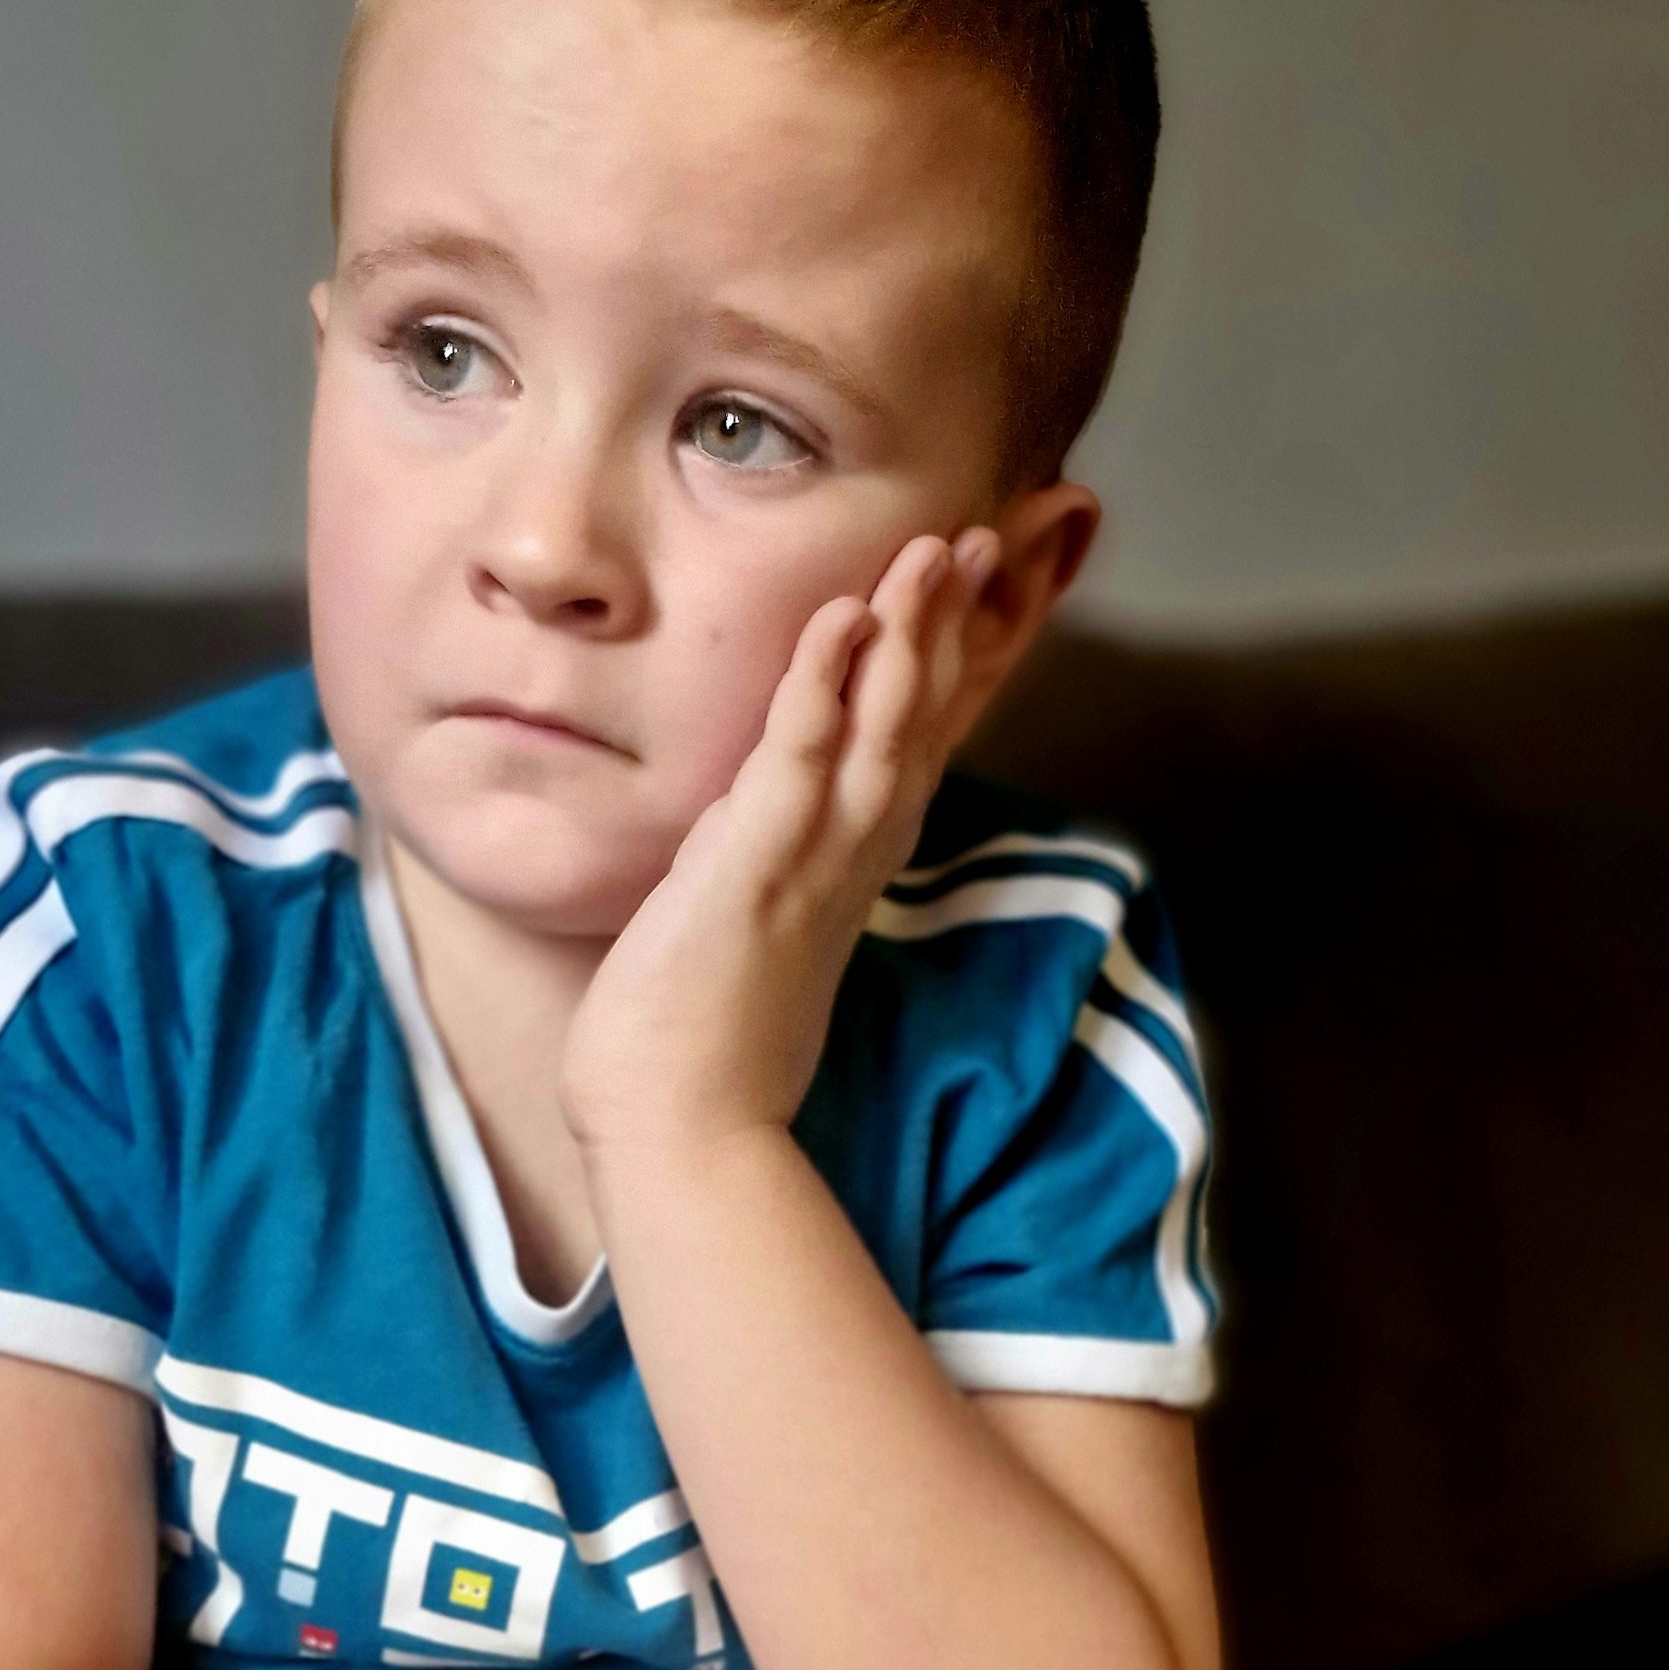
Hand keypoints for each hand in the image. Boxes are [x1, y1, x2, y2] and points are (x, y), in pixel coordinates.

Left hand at [561, 529, 997, 1157]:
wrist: (681, 1131)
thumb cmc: (703, 1045)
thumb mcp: (743, 926)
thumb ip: (756, 860)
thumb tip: (743, 816)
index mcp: (850, 869)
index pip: (914, 746)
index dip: (949, 667)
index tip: (976, 591)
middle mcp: (851, 860)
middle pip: (921, 723)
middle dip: (956, 629)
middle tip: (987, 537)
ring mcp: (813, 867)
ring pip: (881, 730)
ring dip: (911, 637)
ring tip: (938, 549)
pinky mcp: (759, 876)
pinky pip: (798, 762)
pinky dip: (823, 686)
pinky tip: (841, 617)